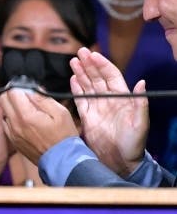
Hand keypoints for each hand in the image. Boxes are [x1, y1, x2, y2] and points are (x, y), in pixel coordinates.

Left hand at [0, 87, 78, 163]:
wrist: (62, 161)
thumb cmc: (64, 136)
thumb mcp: (59, 112)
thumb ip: (42, 98)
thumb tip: (30, 88)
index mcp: (26, 115)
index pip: (12, 92)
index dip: (20, 86)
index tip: (28, 87)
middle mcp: (15, 123)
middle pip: (3, 99)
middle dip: (13, 94)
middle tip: (26, 95)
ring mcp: (12, 132)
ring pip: (4, 110)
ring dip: (13, 106)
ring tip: (28, 108)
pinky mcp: (12, 139)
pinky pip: (6, 122)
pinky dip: (13, 117)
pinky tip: (26, 120)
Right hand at [70, 47, 147, 175]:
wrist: (120, 162)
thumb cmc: (133, 144)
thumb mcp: (140, 123)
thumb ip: (140, 103)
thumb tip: (141, 83)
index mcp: (122, 99)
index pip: (111, 76)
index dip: (102, 65)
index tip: (93, 55)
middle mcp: (109, 100)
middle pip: (97, 77)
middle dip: (89, 64)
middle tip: (80, 52)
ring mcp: (97, 108)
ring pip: (88, 86)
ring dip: (81, 73)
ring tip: (73, 61)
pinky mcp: (87, 117)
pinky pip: (81, 99)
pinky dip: (76, 88)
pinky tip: (72, 79)